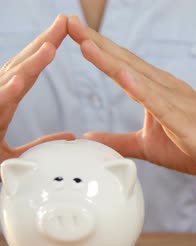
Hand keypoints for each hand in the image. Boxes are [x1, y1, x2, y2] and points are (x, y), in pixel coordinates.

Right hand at [0, 15, 74, 162]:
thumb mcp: (13, 154)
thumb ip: (39, 144)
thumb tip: (69, 138)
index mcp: (5, 100)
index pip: (30, 70)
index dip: (47, 50)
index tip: (67, 31)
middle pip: (22, 65)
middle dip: (45, 42)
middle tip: (66, 21)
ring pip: (9, 81)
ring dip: (31, 64)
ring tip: (51, 47)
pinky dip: (6, 93)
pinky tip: (19, 81)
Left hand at [68, 15, 195, 187]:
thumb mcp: (151, 146)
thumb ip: (120, 139)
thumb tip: (89, 136)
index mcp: (159, 92)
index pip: (122, 65)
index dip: (96, 49)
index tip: (71, 31)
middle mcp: (168, 89)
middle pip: (126, 62)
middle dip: (95, 42)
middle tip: (67, 21)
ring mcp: (179, 103)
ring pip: (139, 77)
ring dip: (110, 58)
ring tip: (83, 40)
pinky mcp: (188, 122)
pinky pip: (160, 103)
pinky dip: (140, 87)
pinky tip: (121, 74)